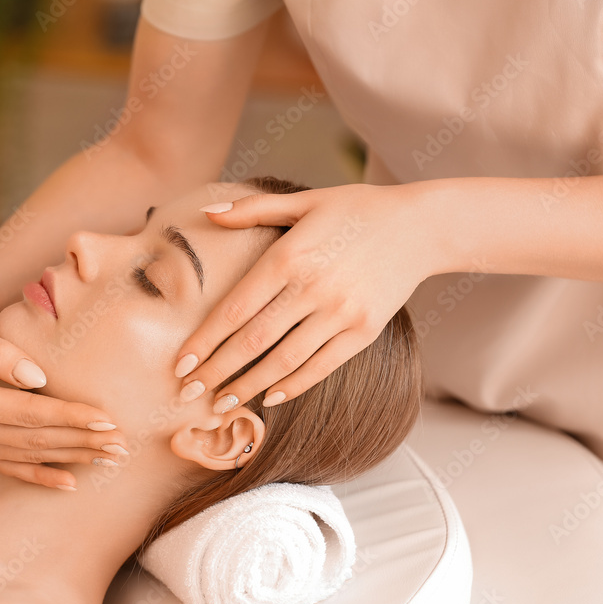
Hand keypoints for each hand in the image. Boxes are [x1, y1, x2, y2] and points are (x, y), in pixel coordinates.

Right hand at [0, 308, 127, 489]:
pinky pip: (14, 469)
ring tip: (112, 456)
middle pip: (36, 439)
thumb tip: (37, 378)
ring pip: (31, 455)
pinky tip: (73, 482)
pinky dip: (44, 476)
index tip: (106, 418)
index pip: (29, 413)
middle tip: (123, 443)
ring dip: (74, 457)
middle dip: (83, 441)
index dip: (70, 416)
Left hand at [174, 183, 440, 411]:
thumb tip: (206, 214)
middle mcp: (313, 288)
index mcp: (290, 255)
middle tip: (189, 391)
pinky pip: (321, 366)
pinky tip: (269, 397)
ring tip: (222, 402)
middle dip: (217, 370)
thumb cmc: (356, 210)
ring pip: (284, 361)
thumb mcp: (305, 201)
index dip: (204, 341)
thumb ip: (253, 209)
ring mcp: (340, 313)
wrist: (422, 227)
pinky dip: (293, 385)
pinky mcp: (364, 332)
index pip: (235, 309)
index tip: (181, 364)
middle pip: (253, 341)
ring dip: (249, 385)